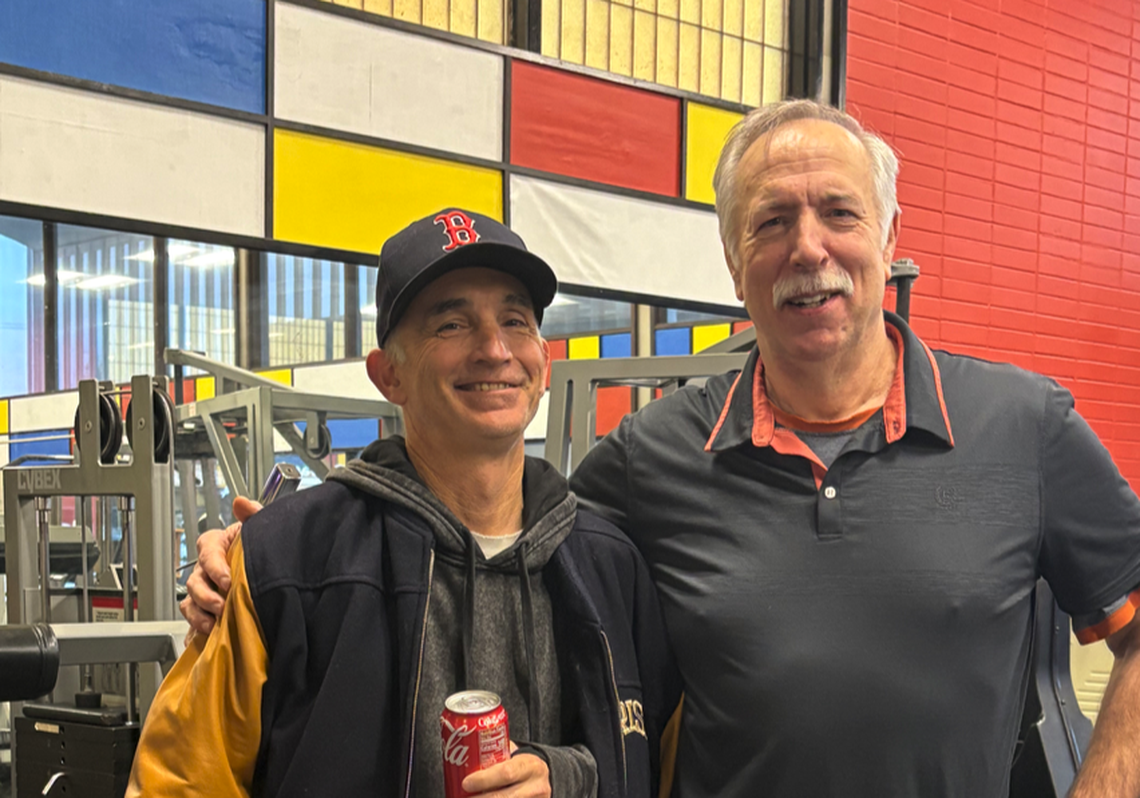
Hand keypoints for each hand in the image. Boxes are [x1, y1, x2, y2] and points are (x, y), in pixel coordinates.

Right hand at [179, 497, 261, 636]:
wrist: (270, 577)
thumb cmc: (260, 550)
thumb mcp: (260, 530)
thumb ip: (254, 515)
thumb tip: (241, 503)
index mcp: (217, 545)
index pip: (207, 550)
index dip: (215, 566)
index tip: (228, 579)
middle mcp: (206, 569)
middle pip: (194, 581)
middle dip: (207, 596)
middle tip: (222, 606)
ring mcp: (204, 592)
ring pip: (189, 603)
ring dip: (199, 615)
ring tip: (213, 625)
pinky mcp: (205, 613)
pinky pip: (192, 623)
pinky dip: (195, 632)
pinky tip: (203, 639)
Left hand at [461, 749, 550, 797]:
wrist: (541, 779)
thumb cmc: (519, 766)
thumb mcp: (514, 755)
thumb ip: (494, 753)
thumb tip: (461, 751)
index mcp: (530, 766)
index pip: (507, 773)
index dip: (484, 779)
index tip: (466, 783)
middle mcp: (536, 787)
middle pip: (504, 797)